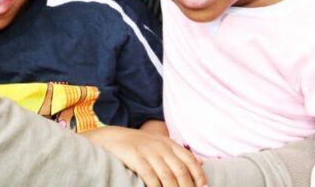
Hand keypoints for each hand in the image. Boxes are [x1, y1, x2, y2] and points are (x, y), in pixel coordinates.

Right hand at [82, 126, 207, 186]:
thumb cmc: (138, 144)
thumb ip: (179, 153)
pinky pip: (150, 176)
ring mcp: (148, 152)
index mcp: (169, 143)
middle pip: (181, 170)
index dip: (199, 176)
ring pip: (168, 176)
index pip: (190, 160)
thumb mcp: (160, 144)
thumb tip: (202, 162)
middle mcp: (161, 147)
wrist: (112, 138)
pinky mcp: (136, 158)